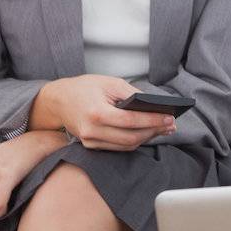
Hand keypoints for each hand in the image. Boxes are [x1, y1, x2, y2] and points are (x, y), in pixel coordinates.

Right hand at [29, 75, 175, 150]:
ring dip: (147, 138)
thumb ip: (133, 95)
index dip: (153, 121)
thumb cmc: (84, 88)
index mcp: (96, 113)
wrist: (58, 100)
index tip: (170, 118)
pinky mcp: (91, 146)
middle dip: (154, 132)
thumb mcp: (110, 83)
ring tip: (164, 129)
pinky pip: (118, 147)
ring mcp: (90, 141)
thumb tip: (155, 105)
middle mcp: (92, 131)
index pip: (131, 121)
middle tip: (171, 125)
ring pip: (126, 146)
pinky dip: (135, 141)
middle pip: (131, 138)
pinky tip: (147, 133)